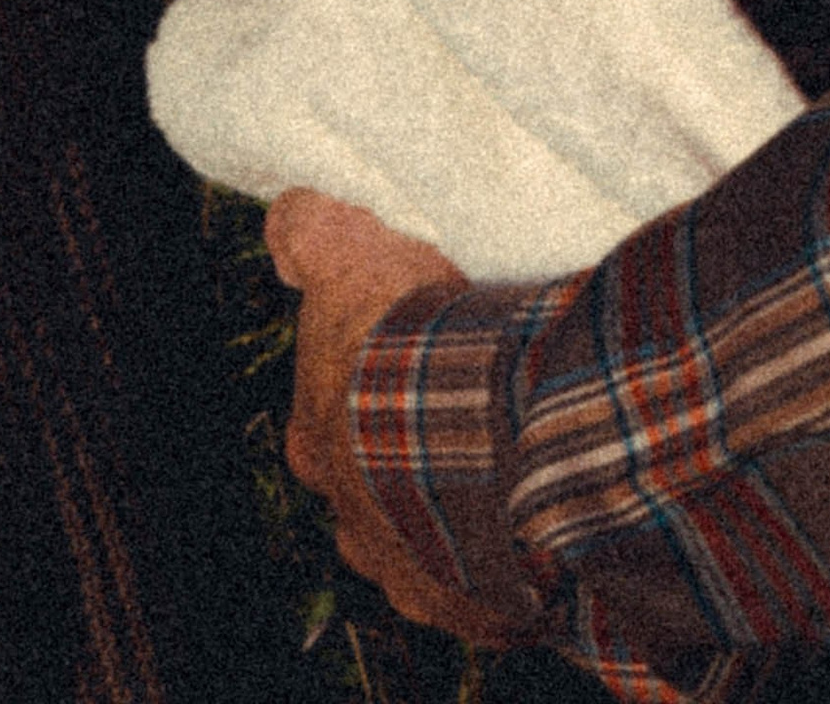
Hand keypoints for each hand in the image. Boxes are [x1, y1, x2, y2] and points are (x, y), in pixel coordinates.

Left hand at [264, 192, 537, 645]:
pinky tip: (542, 528)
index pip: (320, 431)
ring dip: (459, 524)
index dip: (353, 400)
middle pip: (374, 500)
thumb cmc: (402, 348)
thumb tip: (286, 217)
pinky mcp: (484, 612)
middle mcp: (357, 525)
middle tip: (455, 428)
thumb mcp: (350, 260)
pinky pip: (497, 595)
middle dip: (403, 472)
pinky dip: (516, 566)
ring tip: (507, 480)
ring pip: (431, 553)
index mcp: (321, 450)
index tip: (391, 373)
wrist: (477, 438)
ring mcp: (418, 577)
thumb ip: (312, 236)